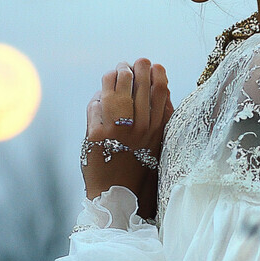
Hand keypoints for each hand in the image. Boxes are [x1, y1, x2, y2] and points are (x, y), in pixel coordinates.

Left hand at [83, 59, 170, 203]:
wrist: (119, 196)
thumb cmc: (140, 166)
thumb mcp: (160, 142)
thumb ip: (163, 116)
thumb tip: (163, 87)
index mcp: (157, 128)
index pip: (160, 89)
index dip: (157, 73)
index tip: (154, 66)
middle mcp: (140, 128)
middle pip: (138, 84)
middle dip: (135, 68)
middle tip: (132, 63)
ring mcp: (118, 131)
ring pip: (116, 88)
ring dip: (114, 75)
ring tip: (115, 73)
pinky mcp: (96, 136)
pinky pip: (96, 105)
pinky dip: (97, 99)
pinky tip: (100, 99)